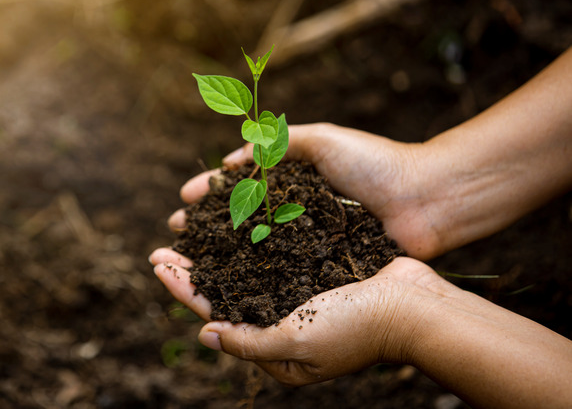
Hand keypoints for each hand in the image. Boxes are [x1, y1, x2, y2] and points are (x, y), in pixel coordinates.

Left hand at [149, 249, 442, 385]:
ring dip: (218, 252)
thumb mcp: (295, 343)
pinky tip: (236, 223)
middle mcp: (282, 324)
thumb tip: (205, 333)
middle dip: (193, 269)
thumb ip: (248, 341)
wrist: (414, 305)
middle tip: (164, 244)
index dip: (183, 289)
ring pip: (246, 272)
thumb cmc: (356, 327)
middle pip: (225, 293)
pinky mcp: (315, 274)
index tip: (158, 262)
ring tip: (193, 231)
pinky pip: (274, 256)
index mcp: (274, 349)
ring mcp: (298, 298)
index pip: (214, 315)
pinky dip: (251, 241)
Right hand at [170, 123, 442, 258]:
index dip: (211, 192)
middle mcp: (295, 213)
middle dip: (205, 227)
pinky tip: (228, 283)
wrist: (427, 200)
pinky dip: (253, 277)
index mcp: (293, 181)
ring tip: (190, 261)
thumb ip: (275, 143)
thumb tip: (230, 161)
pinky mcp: (323, 268)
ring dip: (220, 256)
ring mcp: (307, 243)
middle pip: (240, 220)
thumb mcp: (321, 140)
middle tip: (175, 234)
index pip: (241, 186)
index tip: (184, 199)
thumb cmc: (376, 164)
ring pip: (255, 250)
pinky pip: (282, 273)